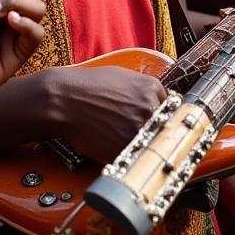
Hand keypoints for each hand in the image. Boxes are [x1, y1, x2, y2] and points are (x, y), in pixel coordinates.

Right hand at [41, 65, 166, 162]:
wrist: (63, 99)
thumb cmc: (88, 86)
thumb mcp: (123, 77)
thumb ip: (144, 90)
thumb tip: (157, 103)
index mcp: (152, 88)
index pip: (171, 108)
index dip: (163, 118)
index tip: (159, 125)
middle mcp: (150, 108)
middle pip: (164, 127)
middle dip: (154, 132)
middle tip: (143, 136)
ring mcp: (138, 130)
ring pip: (150, 144)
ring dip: (142, 146)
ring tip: (124, 142)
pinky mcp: (125, 149)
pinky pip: (135, 157)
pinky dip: (129, 157)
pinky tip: (115, 148)